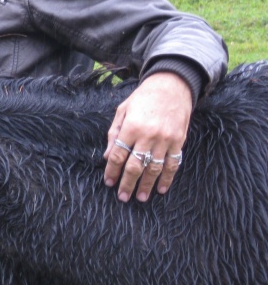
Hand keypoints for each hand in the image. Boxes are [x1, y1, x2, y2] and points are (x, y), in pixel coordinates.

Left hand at [103, 72, 191, 201]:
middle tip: (122, 197)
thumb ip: (114, 133)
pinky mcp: (179, 141)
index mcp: (131, 127)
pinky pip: (173, 164)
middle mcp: (148, 135)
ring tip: (141, 197)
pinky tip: (161, 189)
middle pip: (135, 166)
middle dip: (127, 183)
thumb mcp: (122, 110)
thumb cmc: (143, 98)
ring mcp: (165, 140)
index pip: (118, 155)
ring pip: (154, 168)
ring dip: (146, 185)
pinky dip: (167, 178)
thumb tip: (106, 156)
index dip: (112, 171)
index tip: (108, 182)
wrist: (171, 86)